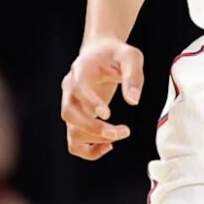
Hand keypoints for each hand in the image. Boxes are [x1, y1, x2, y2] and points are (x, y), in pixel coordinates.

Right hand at [61, 36, 144, 160]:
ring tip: (121, 134)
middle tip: (122, 131)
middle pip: (70, 114)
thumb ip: (133, 76)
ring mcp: (71, 105)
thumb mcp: (131, 57)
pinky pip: (74, 142)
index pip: (78, 89)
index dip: (90, 103)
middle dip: (94, 127)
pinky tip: (109, 146)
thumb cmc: (116, 54)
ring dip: (95, 139)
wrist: (100, 53)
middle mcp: (70, 89)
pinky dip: (88, 150)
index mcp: (80, 71)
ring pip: (72, 130)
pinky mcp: (77, 119)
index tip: (108, 114)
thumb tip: (133, 101)